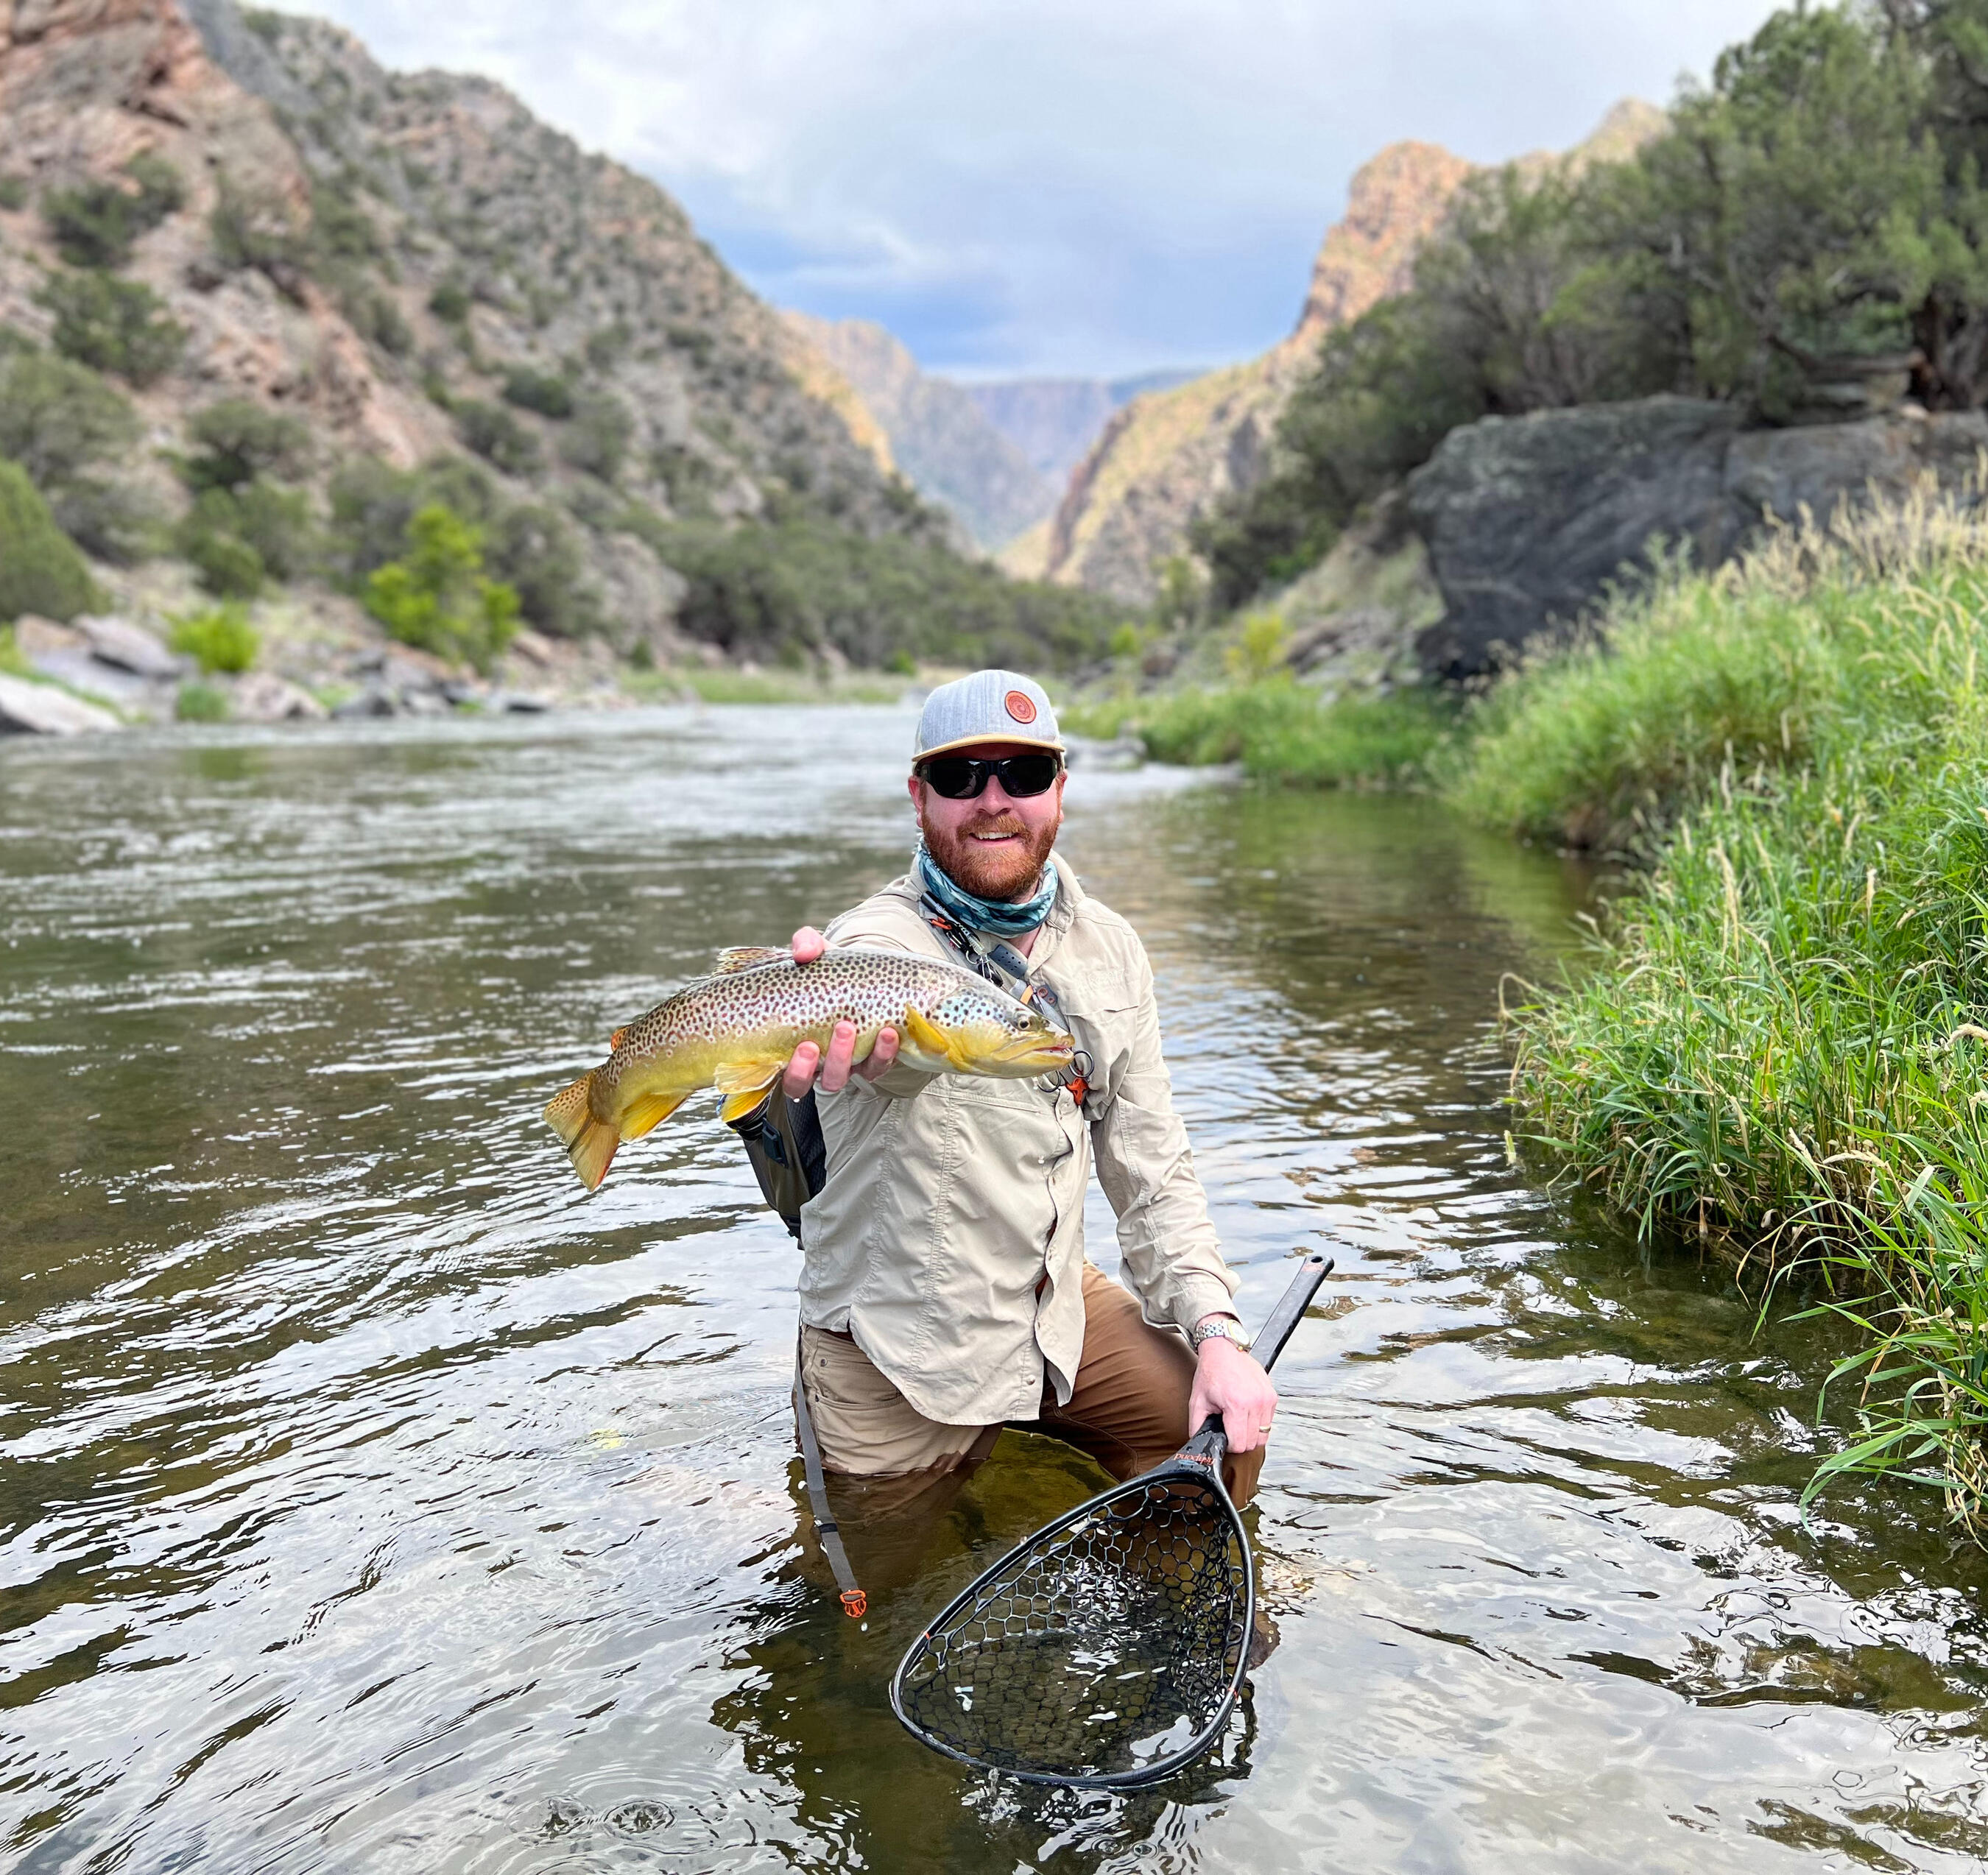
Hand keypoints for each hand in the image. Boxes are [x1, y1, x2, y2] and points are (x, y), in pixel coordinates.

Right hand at [780, 926, 898, 1097]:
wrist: (866, 976)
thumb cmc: (832, 972)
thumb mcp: (817, 954)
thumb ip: (806, 945)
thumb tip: (804, 953)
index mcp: (800, 1049)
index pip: (792, 1078)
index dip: (798, 1071)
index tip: (806, 1045)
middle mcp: (824, 1064)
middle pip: (825, 1080)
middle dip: (833, 1058)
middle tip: (843, 1027)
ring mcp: (851, 1064)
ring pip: (852, 1076)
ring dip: (856, 1056)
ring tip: (859, 1026)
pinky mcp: (876, 1060)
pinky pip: (879, 1066)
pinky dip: (885, 1052)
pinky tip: (890, 1032)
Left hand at [1187, 1330, 1278, 1454]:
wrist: (1223, 1350)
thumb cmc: (1211, 1372)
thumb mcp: (1197, 1401)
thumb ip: (1197, 1427)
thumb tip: (1200, 1443)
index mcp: (1236, 1405)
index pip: (1239, 1444)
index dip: (1229, 1445)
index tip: (1224, 1437)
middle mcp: (1255, 1402)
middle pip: (1253, 1442)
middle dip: (1240, 1440)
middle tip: (1230, 1429)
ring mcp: (1266, 1399)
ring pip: (1263, 1434)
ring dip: (1251, 1433)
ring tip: (1238, 1421)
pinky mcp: (1272, 1396)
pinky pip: (1269, 1421)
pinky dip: (1259, 1422)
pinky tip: (1247, 1412)